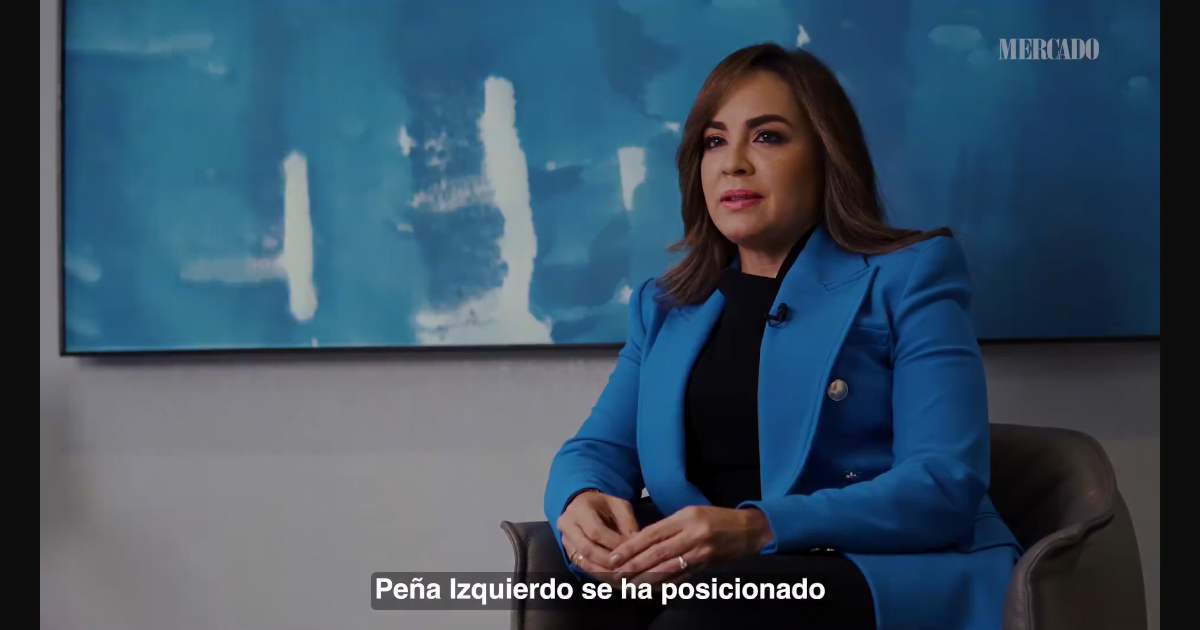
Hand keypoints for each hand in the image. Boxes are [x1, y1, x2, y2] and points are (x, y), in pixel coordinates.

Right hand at [557, 490, 639, 581]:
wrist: (581, 505)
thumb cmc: (603, 504)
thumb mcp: (618, 505)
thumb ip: (628, 523)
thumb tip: (638, 545)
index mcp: (579, 509)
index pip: (596, 531)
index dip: (614, 544)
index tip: (632, 552)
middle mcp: (567, 526)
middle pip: (587, 549)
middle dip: (608, 562)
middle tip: (627, 569)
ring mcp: (565, 541)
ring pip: (583, 562)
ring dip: (604, 573)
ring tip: (622, 579)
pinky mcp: (569, 553)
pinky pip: (583, 567)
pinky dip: (599, 575)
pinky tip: (614, 580)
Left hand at [609, 505, 772, 584]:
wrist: (749, 530)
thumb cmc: (717, 519)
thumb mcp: (692, 513)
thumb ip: (668, 526)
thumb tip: (640, 541)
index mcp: (685, 517)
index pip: (652, 533)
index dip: (631, 546)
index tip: (615, 556)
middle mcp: (692, 534)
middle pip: (657, 552)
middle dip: (634, 565)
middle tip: (617, 574)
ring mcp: (701, 551)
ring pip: (668, 567)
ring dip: (647, 578)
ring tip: (630, 585)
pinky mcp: (707, 565)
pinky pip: (682, 577)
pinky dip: (666, 584)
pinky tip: (652, 589)